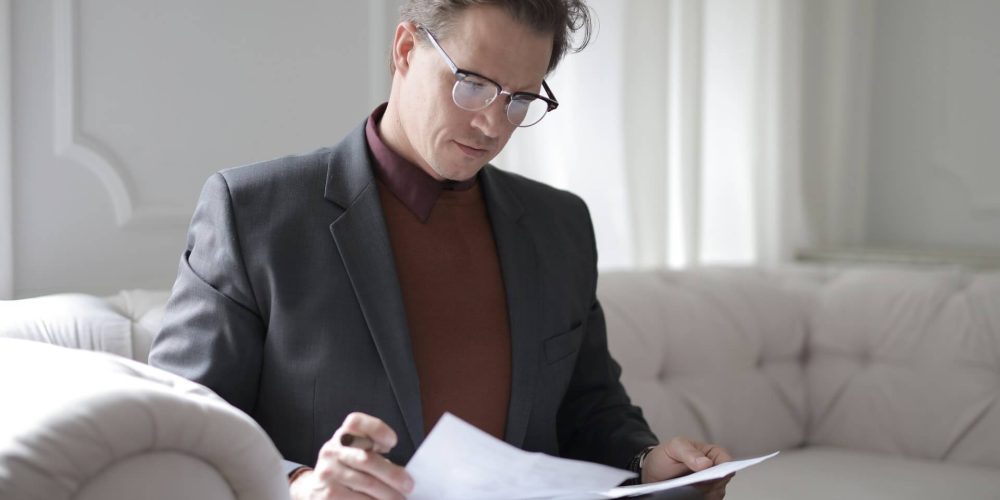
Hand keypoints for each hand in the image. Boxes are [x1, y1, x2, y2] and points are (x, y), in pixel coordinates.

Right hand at [289, 412, 413, 499]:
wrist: (315, 488)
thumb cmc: (346, 468)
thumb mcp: (356, 452)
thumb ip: (374, 453)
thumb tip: (403, 473)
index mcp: (343, 436)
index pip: (355, 422)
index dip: (375, 429)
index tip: (392, 442)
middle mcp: (332, 451)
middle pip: (366, 459)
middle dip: (392, 474)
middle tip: (408, 485)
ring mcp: (328, 472)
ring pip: (366, 483)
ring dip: (388, 494)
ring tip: (400, 499)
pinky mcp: (328, 494)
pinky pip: (358, 499)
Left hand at [641, 437, 732, 499]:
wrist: (653, 472)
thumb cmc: (666, 456)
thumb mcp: (674, 447)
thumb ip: (688, 452)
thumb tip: (706, 463)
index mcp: (711, 454)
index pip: (726, 461)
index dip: (724, 469)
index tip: (713, 475)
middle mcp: (714, 471)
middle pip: (722, 481)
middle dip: (712, 484)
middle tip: (696, 485)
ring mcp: (709, 486)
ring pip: (716, 494)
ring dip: (705, 494)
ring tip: (690, 492)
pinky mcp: (702, 497)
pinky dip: (700, 499)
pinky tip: (688, 497)